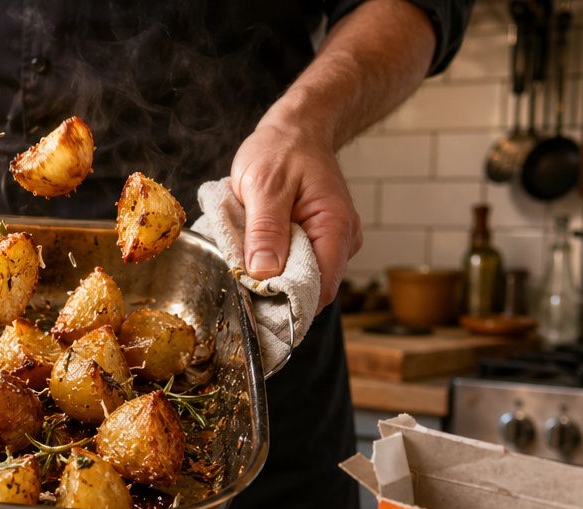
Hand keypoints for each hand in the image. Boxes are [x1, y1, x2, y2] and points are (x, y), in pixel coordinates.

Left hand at [229, 120, 361, 308]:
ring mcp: (331, 241)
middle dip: (275, 291)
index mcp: (335, 226)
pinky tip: (257, 248)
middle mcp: (342, 239)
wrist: (295, 130)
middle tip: (240, 278)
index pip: (321, 288)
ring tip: (247, 255)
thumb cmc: (281, 150)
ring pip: (300, 278)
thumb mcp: (264, 185)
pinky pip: (295, 264)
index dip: (288, 303)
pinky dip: (274, 262)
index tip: (254, 304)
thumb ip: (265, 230)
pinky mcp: (317, 240)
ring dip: (272, 275)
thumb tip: (263, 273)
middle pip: (310, 289)